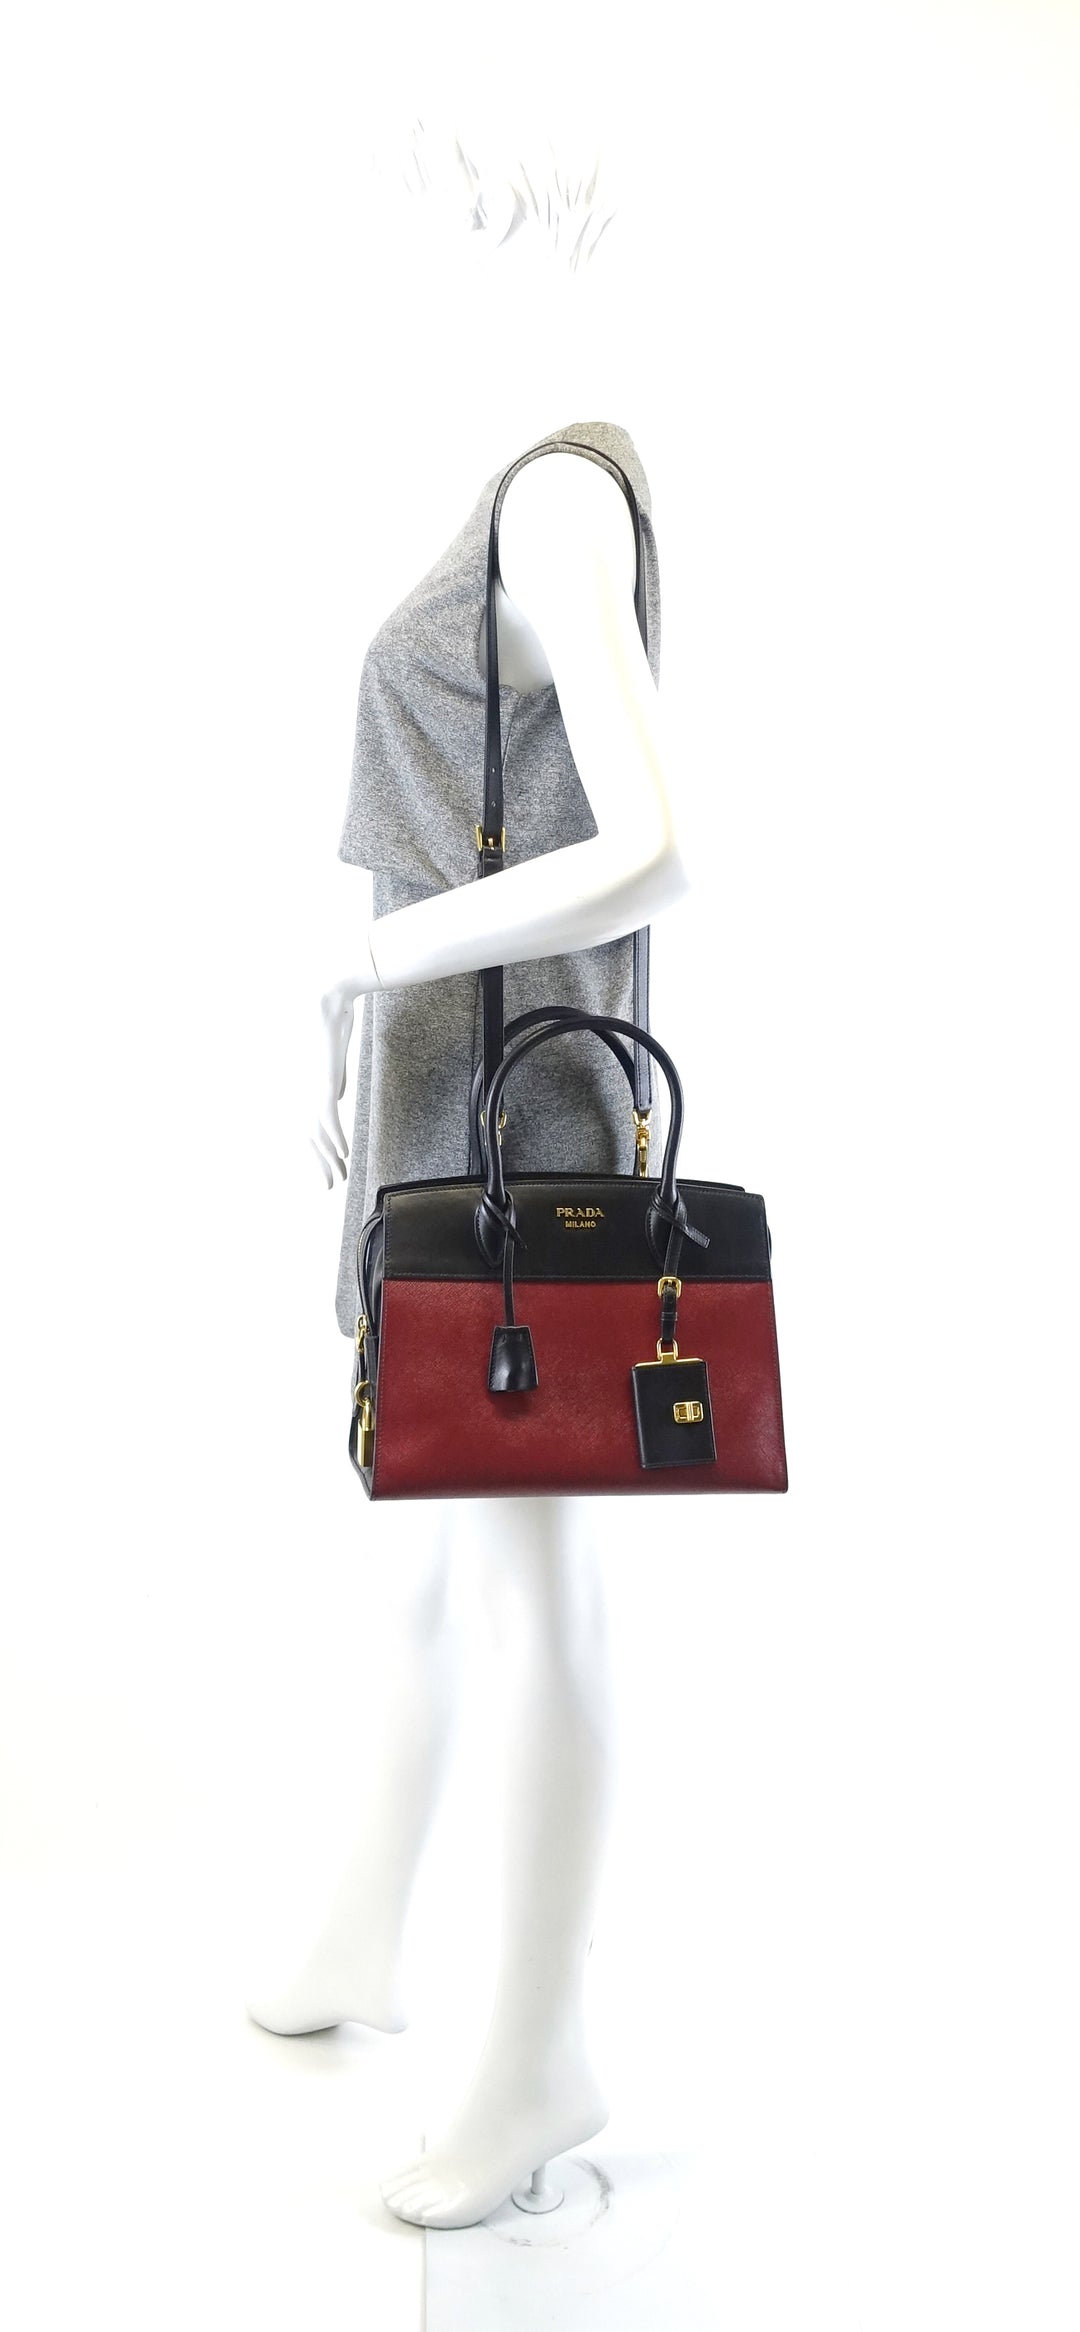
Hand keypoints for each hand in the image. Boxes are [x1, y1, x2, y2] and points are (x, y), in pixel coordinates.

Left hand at [311, 983, 355, 1187]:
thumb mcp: (333, 1058)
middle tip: (328, 1185)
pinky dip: (336, 1139)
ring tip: (337, 1178)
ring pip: (316, 1135)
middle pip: (306, 1138)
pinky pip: (328, 1120)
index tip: (325, 1166)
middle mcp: (299, 1092)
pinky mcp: (322, 1085)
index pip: (304, 1126)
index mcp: (301, 1087)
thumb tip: (337, 1099)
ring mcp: (309, 1090)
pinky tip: (343, 1154)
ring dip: (328, 1159)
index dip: (313, 1150)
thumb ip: (334, 1082)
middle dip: (318, 1164)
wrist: (328, 999)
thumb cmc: (332, 1022)